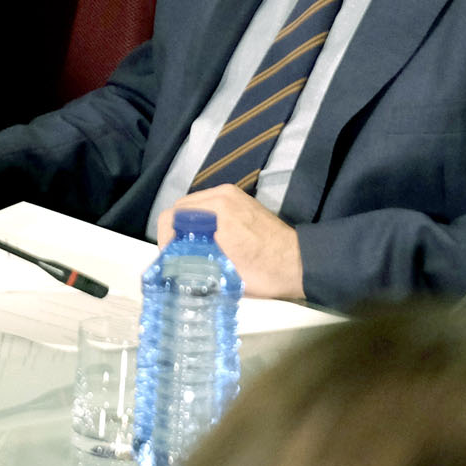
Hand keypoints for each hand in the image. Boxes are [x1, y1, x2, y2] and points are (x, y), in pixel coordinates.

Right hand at [158, 187, 303, 299]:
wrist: (301, 264)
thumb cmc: (264, 271)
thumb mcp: (223, 272)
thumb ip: (193, 260)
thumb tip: (171, 264)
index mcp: (217, 210)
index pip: (172, 216)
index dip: (165, 238)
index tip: (170, 257)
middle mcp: (222, 194)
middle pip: (181, 208)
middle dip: (175, 231)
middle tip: (178, 254)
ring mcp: (232, 194)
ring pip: (194, 206)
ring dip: (189, 225)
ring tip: (193, 247)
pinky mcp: (239, 198)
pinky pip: (209, 205)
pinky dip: (202, 220)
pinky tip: (209, 238)